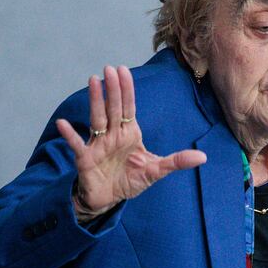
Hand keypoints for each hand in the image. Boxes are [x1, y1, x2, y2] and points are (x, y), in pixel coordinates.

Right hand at [55, 65, 206, 220]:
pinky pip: (77, 145)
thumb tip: (203, 157)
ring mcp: (98, 145)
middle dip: (113, 89)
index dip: (127, 90)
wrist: (109, 199)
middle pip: (113, 108)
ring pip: (96, 119)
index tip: (123, 70)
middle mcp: (112, 135)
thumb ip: (177, 161)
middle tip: (109, 68)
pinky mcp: (85, 159)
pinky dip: (70, 135)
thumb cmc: (131, 180)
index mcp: (129, 133)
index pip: (128, 107)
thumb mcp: (157, 171)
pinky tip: (63, 123)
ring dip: (95, 101)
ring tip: (92, 81)